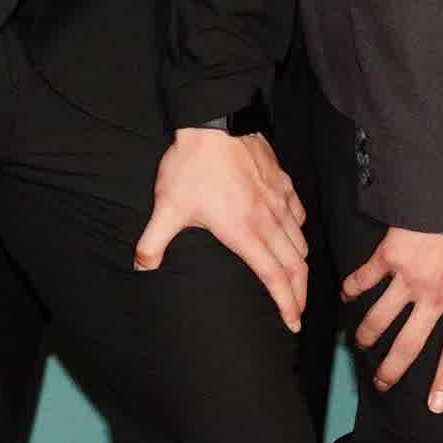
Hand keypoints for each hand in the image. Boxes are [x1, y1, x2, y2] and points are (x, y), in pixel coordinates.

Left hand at [135, 125, 312, 331]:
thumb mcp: (168, 206)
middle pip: (296, 266)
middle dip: (300, 294)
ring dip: (301, 265)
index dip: (287, 304)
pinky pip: (299, 214)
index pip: (275, 278)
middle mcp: (269, 220)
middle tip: (298, 312)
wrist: (216, 120)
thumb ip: (154, 241)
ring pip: (300, 242)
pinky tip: (293, 234)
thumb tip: (141, 267)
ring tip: (296, 280)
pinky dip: (299, 232)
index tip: (292, 323)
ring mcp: (279, 200)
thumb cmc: (193, 165)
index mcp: (245, 233)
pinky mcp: (283, 182)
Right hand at [340, 217, 442, 410]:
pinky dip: (353, 287)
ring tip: (359, 345)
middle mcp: (435, 297)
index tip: (436, 404)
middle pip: (410, 343)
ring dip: (367, 334)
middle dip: (393, 368)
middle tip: (382, 383)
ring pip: (381, 317)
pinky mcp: (388, 257)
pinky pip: (365, 277)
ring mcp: (408, 279)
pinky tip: (345, 296)